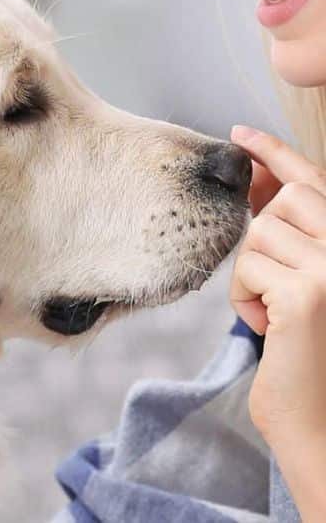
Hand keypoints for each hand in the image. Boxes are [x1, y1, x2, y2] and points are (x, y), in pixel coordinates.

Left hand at [228, 126, 325, 443]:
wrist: (323, 422)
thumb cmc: (306, 352)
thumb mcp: (299, 280)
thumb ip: (289, 232)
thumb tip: (256, 182)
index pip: (316, 181)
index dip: (275, 154)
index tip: (239, 135)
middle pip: (280, 204)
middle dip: (260, 240)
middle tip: (273, 286)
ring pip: (256, 236)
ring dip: (251, 276)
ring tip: (276, 314)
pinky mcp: (308, 293)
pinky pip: (246, 268)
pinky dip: (245, 299)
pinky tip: (271, 329)